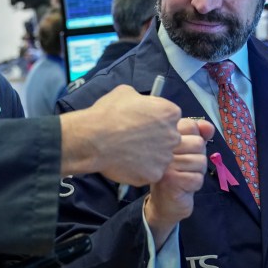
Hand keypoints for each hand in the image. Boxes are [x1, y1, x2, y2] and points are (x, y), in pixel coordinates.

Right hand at [60, 85, 182, 185]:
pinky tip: (126, 163)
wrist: (94, 138)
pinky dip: (140, 170)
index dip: (156, 120)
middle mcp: (173, 135)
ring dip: (148, 156)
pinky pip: (150, 172)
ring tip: (128, 153)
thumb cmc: (109, 113)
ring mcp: (165, 157)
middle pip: (169, 138)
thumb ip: (141, 99)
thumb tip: (140, 103)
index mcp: (169, 113)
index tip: (144, 123)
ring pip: (160, 157)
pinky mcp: (154, 174)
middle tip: (135, 139)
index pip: (170, 117)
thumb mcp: (126, 92)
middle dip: (156, 139)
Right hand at [144, 118, 215, 247]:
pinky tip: (183, 187)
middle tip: (185, 168)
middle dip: (199, 158)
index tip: (186, 151)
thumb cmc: (177, 175)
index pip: (190, 125)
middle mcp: (161, 148)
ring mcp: (164, 164)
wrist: (164, 204)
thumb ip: (198, 136)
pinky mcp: (170, 181)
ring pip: (200, 161)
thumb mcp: (188, 152)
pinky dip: (195, 185)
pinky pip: (197, 178)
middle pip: (198, 143)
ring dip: (197, 173)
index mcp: (163, 137)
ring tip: (184, 177)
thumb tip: (208, 127)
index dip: (196, 139)